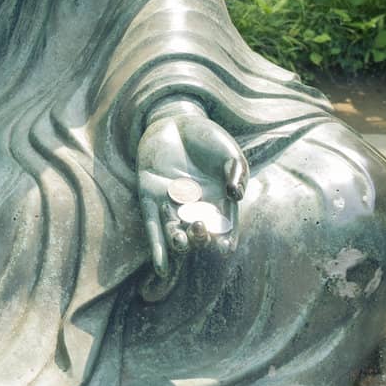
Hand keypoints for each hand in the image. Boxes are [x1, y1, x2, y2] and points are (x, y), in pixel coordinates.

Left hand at [136, 102, 247, 279]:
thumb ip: (235, 172)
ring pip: (175, 234)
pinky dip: (157, 247)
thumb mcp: (229, 153)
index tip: (225, 246)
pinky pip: (152, 226)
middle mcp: (195, 209)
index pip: (223, 230)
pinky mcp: (150, 197)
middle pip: (199, 236)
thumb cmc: (207, 138)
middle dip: (200, 238)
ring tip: (181, 241)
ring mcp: (171, 205)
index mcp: (217, 203)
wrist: (176, 119)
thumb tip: (235, 194)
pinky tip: (161, 266)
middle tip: (200, 227)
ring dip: (179, 243)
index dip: (224, 241)